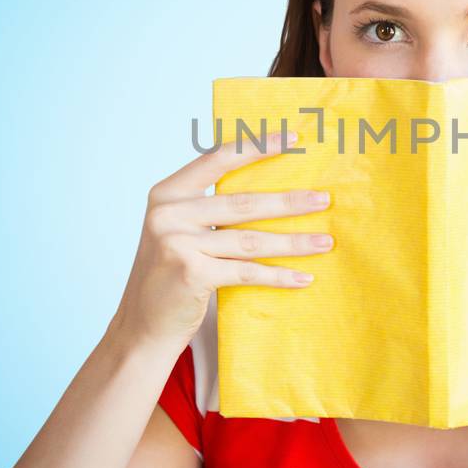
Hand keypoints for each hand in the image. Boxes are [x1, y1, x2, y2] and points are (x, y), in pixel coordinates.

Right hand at [110, 130, 333, 348]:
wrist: (142, 328)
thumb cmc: (170, 276)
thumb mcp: (179, 231)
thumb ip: (208, 208)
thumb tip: (271, 191)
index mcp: (166, 194)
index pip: (217, 159)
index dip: (256, 147)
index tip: (293, 139)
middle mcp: (168, 214)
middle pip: (242, 203)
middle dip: (289, 202)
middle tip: (324, 200)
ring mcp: (178, 243)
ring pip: (250, 240)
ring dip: (293, 242)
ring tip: (324, 242)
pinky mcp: (192, 273)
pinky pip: (247, 271)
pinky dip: (278, 276)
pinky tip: (303, 277)